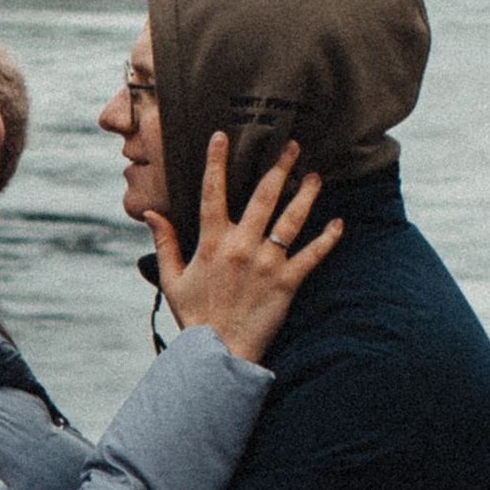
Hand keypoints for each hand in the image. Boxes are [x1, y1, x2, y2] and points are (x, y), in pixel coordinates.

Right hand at [152, 136, 342, 362]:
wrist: (218, 354)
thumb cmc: (195, 318)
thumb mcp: (172, 279)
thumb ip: (164, 243)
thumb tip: (151, 213)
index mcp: (212, 243)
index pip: (212, 193)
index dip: (216, 162)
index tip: (222, 136)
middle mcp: (242, 247)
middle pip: (263, 197)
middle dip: (278, 168)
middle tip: (292, 145)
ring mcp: (267, 264)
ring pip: (291, 220)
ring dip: (305, 194)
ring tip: (315, 176)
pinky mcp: (287, 283)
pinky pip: (313, 256)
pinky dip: (328, 239)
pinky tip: (338, 223)